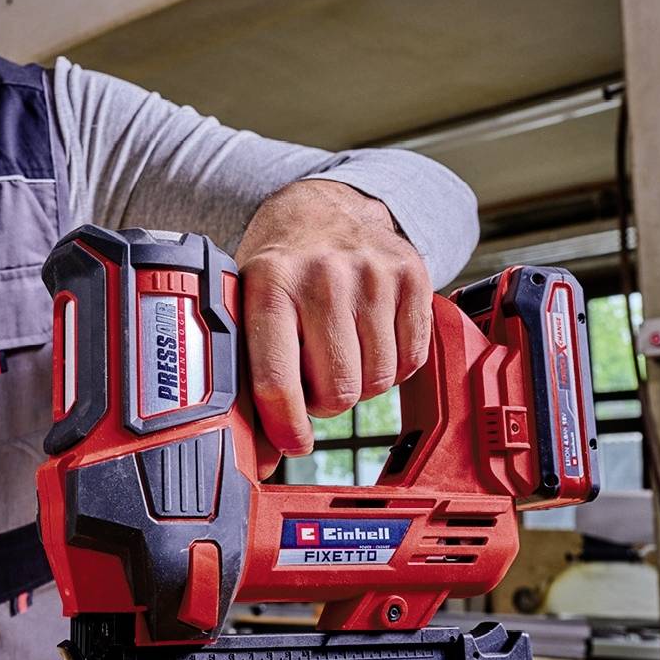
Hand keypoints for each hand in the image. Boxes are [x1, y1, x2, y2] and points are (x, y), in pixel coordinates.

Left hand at [236, 180, 431, 477]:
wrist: (322, 206)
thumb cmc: (279, 266)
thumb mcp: (247, 304)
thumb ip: (248, 371)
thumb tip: (263, 453)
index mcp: (269, 283)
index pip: (278, 379)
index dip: (286, 426)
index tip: (290, 444)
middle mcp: (322, 275)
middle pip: (337, 390)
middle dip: (324, 403)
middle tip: (315, 384)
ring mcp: (372, 272)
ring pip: (377, 381)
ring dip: (358, 385)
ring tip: (341, 357)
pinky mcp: (412, 274)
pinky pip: (411, 359)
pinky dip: (392, 367)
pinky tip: (371, 342)